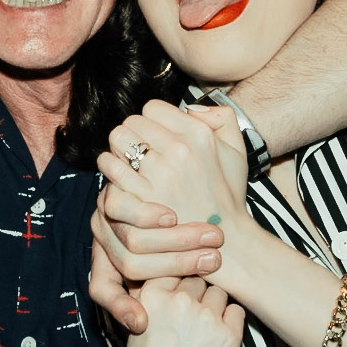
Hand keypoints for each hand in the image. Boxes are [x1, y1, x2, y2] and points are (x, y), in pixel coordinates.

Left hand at [88, 188, 223, 332]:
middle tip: (214, 261)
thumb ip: (153, 296)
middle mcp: (102, 241)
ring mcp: (104, 215)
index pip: (104, 291)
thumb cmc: (162, 241)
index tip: (143, 321)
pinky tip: (173, 216)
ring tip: (211, 237)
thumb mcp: (160, 270)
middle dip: (177, 265)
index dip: (120, 308)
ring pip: (130, 237)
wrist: (160, 183)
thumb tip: (140, 325)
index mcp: (104, 267)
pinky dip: (148, 214)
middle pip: (131, 262)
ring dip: (173, 239)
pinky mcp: (111, 190)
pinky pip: (120, 205)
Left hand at [97, 99, 251, 274]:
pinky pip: (110, 167)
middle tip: (139, 151)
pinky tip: (121, 178)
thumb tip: (191, 107)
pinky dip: (111, 170)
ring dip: (118, 150)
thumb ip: (221, 117)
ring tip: (128, 163)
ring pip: (117, 140)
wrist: (226, 239)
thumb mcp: (236, 149)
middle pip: (131, 122)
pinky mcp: (141, 197)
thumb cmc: (227, 194)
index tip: (155, 137)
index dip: (150, 121)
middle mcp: (178, 151)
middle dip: (133, 134)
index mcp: (199, 135)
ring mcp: (158, 175)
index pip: (152, 108)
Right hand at [122, 277, 244, 346]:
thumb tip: (170, 271)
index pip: (172, 265)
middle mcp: (179, 302)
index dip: (175, 280)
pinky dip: (230, 322)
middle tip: (188, 322)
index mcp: (149, 297)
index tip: (174, 297)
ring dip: (214, 307)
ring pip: (219, 293)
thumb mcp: (135, 331)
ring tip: (201, 335)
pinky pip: (237, 311)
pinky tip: (215, 343)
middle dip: (195, 294)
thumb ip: (151, 299)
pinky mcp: (230, 335)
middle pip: (197, 277)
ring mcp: (207, 318)